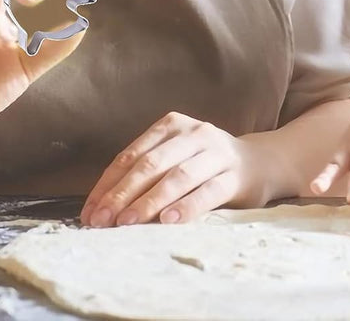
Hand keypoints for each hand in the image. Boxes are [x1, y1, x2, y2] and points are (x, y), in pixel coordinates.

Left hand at [80, 113, 266, 226]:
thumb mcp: (175, 157)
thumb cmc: (204, 165)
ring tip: (128, 223)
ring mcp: (217, 153)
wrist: (259, 162)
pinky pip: (208, 191)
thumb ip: (145, 173)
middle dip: (123, 194)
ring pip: (178, 176)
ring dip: (150, 201)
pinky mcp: (235, 175)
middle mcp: (195, 133)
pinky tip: (168, 221)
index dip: (108, 184)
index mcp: (173, 125)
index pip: (132, 154)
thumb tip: (101, 208)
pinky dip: (186, 206)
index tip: (90, 212)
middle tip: (103, 221)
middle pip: (152, 164)